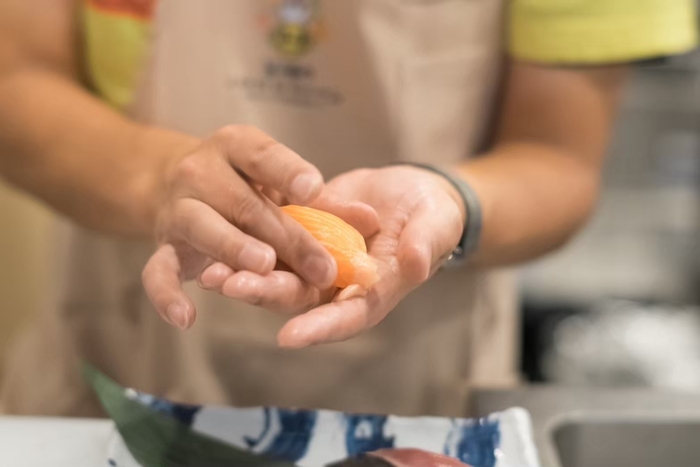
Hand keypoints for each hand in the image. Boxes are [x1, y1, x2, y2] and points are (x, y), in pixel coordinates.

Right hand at [141, 125, 374, 329]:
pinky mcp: (163, 246)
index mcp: (235, 146)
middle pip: (244, 203)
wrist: (178, 185)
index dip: (287, 171)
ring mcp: (177, 208)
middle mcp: (200, 171)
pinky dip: (166, 295)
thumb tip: (371, 220)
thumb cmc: (247, 186)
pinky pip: (157, 272)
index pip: (263, 155)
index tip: (314, 189)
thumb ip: (324, 205)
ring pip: (203, 227)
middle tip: (323, 267)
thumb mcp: (281, 185)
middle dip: (286, 237)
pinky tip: (187, 318)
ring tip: (262, 266)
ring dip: (233, 248)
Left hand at [199, 166, 465, 347]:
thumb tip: (414, 265)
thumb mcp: (436, 226)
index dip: (320, 328)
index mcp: (374, 293)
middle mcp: (340, 285)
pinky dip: (248, 242)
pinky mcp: (304, 233)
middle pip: (301, 299)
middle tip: (233, 286)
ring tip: (211, 271)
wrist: (415, 193)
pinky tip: (217, 239)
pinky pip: (274, 241)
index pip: (347, 317)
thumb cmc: (433, 217)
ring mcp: (318, 260)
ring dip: (246, 274)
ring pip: (279, 274)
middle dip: (267, 294)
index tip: (290, 336)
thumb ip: (425, 245)